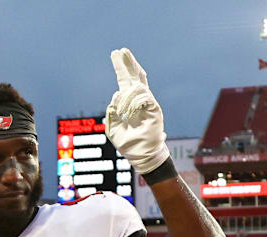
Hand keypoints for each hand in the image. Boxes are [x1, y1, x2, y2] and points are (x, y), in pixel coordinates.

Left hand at [106, 48, 168, 173]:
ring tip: (122, 113)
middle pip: (134, 77)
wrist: (141, 156)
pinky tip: (129, 113)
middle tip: (121, 50)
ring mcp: (148, 104)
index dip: (122, 68)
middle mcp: (139, 101)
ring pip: (136, 88)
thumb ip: (111, 112)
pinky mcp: (155, 109)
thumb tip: (116, 95)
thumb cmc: (128, 143)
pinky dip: (133, 104)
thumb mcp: (112, 127)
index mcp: (128, 103)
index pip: (125, 81)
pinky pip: (143, 97)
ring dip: (125, 99)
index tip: (117, 54)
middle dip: (127, 63)